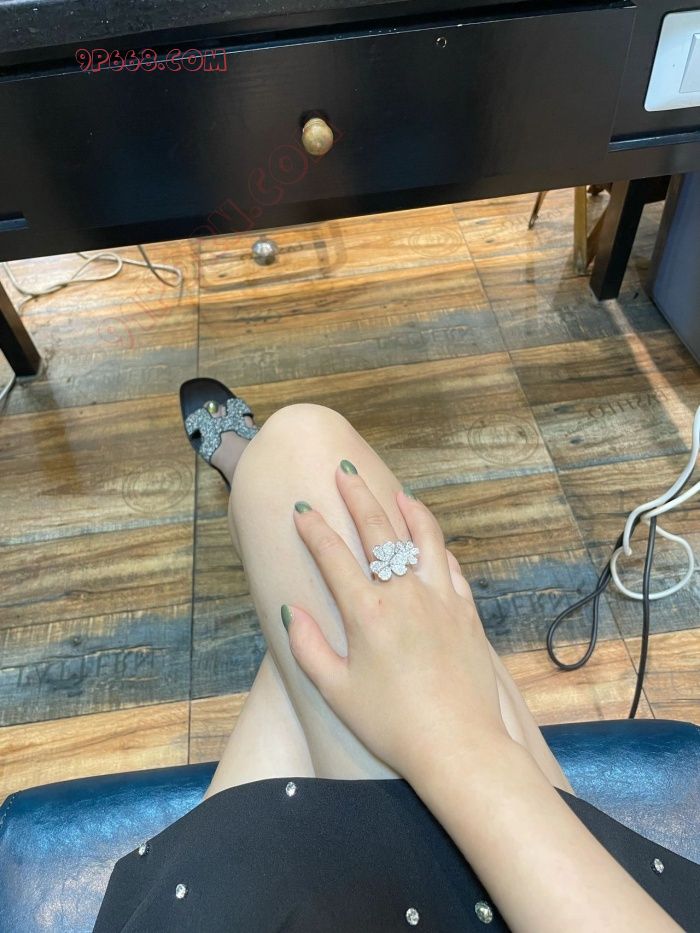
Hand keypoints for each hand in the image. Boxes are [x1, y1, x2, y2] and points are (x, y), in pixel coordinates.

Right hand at [284, 466, 508, 782]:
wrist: (458, 745)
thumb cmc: (391, 724)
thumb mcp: (335, 692)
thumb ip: (309, 647)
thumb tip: (294, 611)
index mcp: (368, 613)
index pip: (334, 555)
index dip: (314, 528)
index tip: (302, 508)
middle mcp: (405, 594)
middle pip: (378, 530)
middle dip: (357, 496)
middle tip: (344, 471)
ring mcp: (440, 599)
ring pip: (424, 538)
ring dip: (406, 509)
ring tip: (394, 492)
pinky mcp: (465, 612)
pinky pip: (451, 566)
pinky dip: (437, 546)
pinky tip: (430, 540)